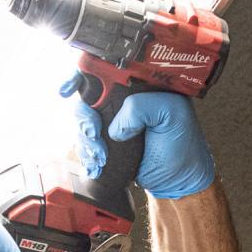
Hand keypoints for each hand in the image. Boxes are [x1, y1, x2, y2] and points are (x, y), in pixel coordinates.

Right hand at [65, 85, 215, 198]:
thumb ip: (141, 107)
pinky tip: (97, 164)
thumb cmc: (182, 145)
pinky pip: (85, 144)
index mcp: (137, 86)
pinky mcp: (107, 144)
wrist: (178, 180)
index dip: (81, 76)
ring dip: (86, 141)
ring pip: (83, 124)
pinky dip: (87, 155)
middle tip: (94, 133)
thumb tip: (114, 125)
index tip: (69, 89)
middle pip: (85, 99)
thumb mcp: (172, 113)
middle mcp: (122, 101)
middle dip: (84, 118)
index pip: (102, 71)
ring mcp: (113, 123)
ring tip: (102, 155)